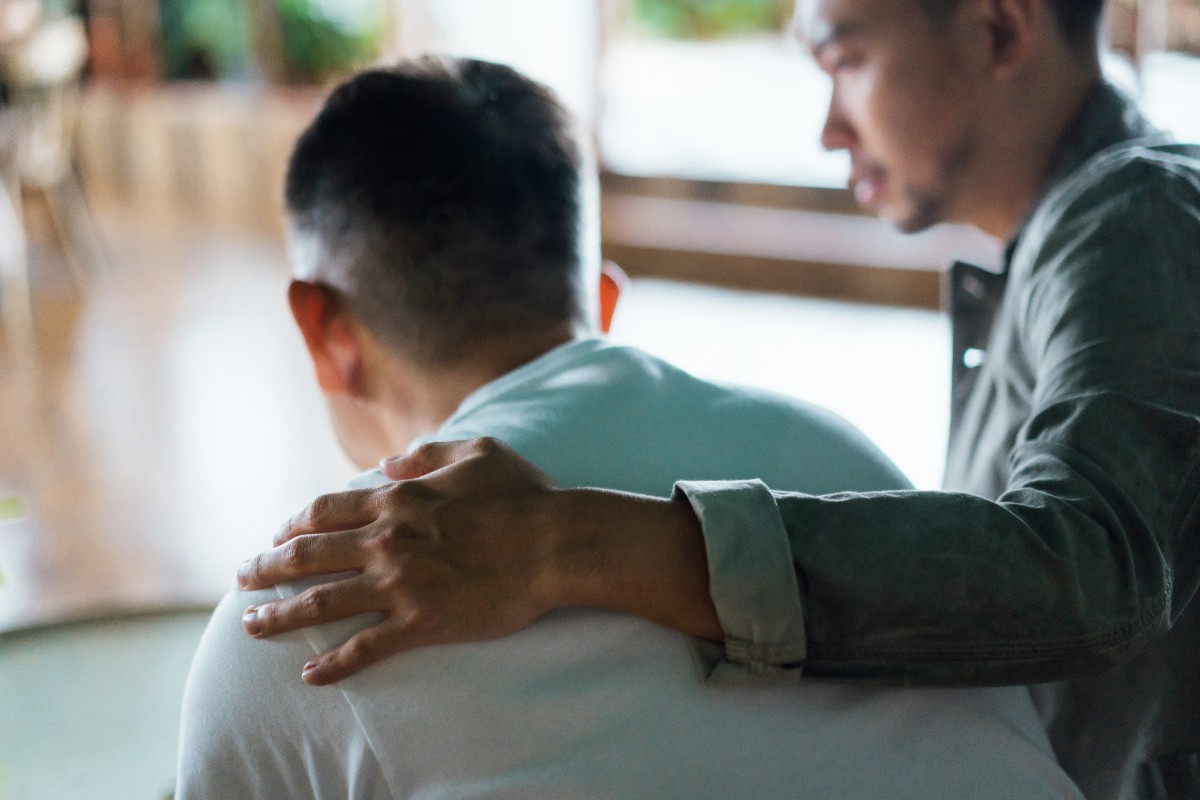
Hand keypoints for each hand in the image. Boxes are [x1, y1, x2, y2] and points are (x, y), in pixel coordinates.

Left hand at [236, 437, 568, 683]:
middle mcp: (387, 541)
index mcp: (397, 500)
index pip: (324, 512)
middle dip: (266, 567)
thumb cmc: (524, 496)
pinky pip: (365, 647)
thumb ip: (429, 453)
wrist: (556, 545)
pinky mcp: (421, 622)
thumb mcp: (479, 452)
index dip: (292, 524)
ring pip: (321, 602)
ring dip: (279, 615)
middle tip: (242, 579)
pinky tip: (309, 675)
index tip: (277, 536)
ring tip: (251, 626)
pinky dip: (333, 663)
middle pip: (307, 555)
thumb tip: (390, 461)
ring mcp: (400, 584)